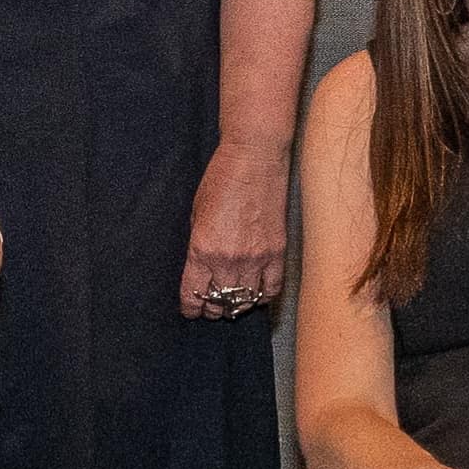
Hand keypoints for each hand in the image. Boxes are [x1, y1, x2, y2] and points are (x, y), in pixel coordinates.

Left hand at [181, 136, 288, 318]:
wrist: (255, 158)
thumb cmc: (221, 179)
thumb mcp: (196, 213)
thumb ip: (198, 245)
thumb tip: (201, 269)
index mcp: (202, 249)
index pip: (193, 295)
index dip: (191, 308)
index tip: (191, 310)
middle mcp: (228, 259)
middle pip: (219, 302)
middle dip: (213, 308)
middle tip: (212, 306)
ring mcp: (256, 258)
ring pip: (245, 301)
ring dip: (237, 306)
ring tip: (233, 302)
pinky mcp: (277, 253)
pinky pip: (271, 289)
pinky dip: (262, 297)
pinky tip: (256, 293)